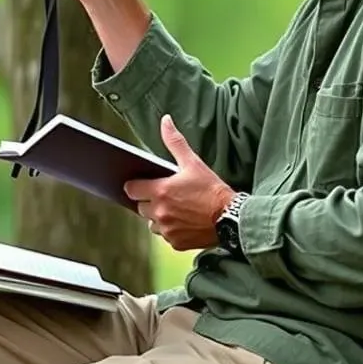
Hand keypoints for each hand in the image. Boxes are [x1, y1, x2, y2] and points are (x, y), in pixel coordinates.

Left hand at [123, 115, 235, 251]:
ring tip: (177, 209)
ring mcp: (167, 229)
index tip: (144, 184)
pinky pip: (165, 236)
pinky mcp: (176, 242)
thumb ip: (175, 142)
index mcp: (160, 191)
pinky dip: (171, 230)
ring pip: (151, 224)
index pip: (131, 189)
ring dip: (159, 217)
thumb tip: (165, 121)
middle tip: (166, 196)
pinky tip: (185, 221)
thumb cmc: (212, 189)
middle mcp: (159, 212)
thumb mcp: (193, 163)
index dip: (136, 186)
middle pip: (140, 207)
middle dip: (149, 201)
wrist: (231, 217)